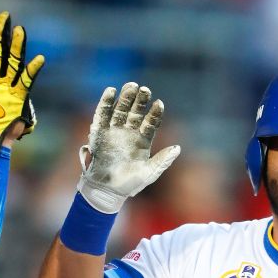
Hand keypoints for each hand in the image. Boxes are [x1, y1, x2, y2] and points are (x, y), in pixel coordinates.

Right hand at [77, 82, 180, 213]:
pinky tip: (111, 91)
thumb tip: (178, 148)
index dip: (154, 113)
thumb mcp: (150, 172)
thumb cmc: (130, 184)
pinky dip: (106, 102)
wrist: (107, 190)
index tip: (159, 103)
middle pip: (136, 112)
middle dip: (140, 101)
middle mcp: (129, 133)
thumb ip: (163, 160)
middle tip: (145, 89)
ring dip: (125, 98)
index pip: (151, 122)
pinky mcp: (99, 132)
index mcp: (143, 141)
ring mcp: (114, 131)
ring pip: (121, 110)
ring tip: (131, 86)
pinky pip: (102, 114)